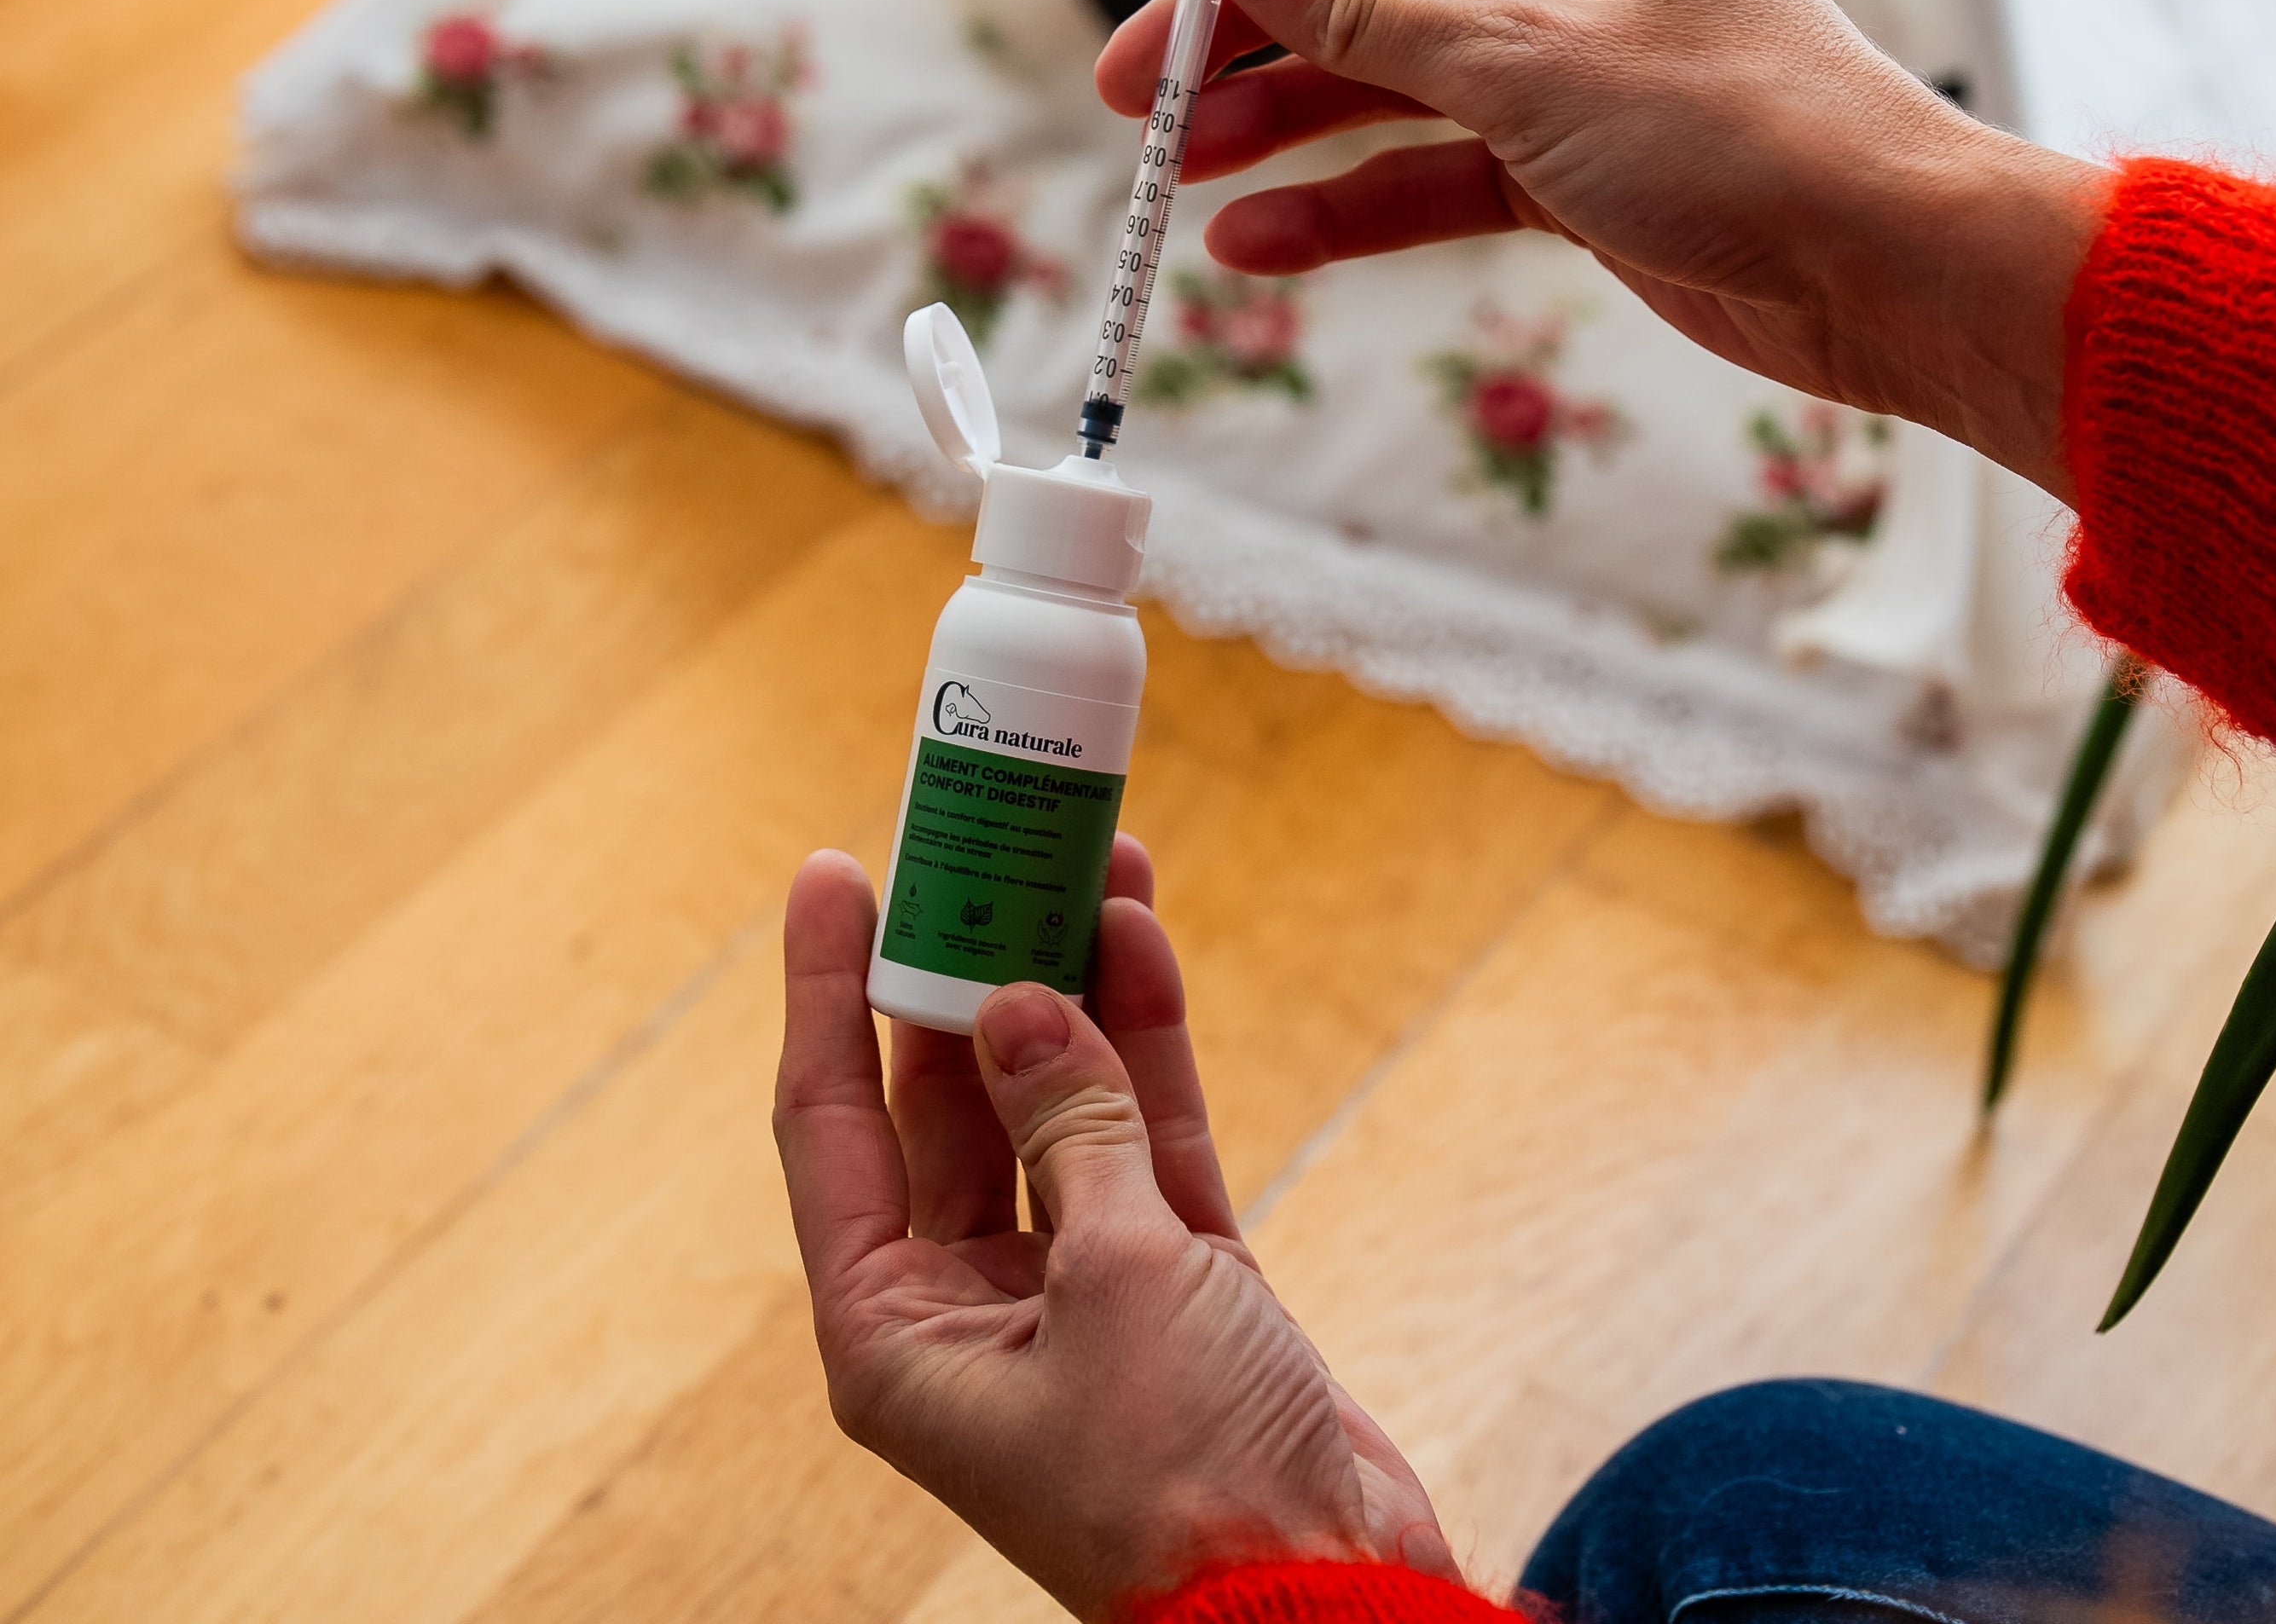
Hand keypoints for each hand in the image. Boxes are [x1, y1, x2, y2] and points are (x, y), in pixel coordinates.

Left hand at [773, 838, 1454, 1620]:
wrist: (1324, 1599)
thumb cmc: (1186, 1481)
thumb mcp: (1117, 1280)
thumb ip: (1066, 1126)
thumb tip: (1019, 1003)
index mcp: (897, 1331)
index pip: (832, 1122)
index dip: (827, 990)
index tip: (838, 873)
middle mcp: (969, 1300)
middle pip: (946, 1098)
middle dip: (968, 970)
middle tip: (981, 850)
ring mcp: (1075, 1284)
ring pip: (1053, 1100)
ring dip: (1067, 986)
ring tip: (1080, 860)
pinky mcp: (1173, 1278)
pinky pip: (1141, 1133)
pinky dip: (1142, 1044)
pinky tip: (1139, 940)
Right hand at [1097, 0, 2104, 497]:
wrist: (1887, 274)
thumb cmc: (1747, 133)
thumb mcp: (1528, 66)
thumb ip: (1368, 11)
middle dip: (1241, 28)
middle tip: (1128, 87)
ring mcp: (1559, 49)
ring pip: (1381, 70)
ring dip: (1279, 123)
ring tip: (1174, 175)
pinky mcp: (1563, 154)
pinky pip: (1426, 163)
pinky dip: (1349, 203)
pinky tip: (1259, 246)